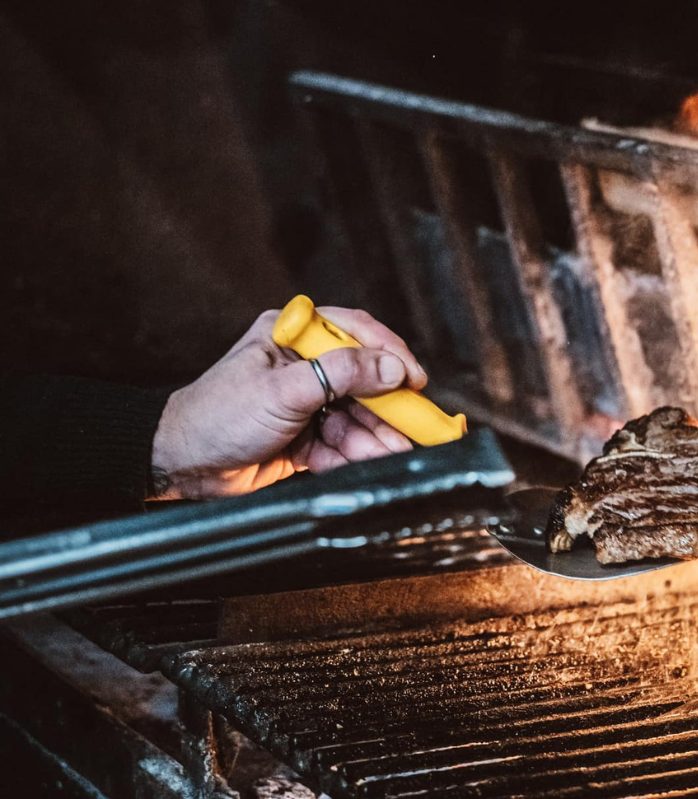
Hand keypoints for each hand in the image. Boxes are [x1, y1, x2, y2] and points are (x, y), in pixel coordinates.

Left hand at [150, 307, 426, 498]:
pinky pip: (342, 443)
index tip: (414, 378)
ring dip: (375, 436)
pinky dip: (354, 454)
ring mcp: (306, 402)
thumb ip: (340, 375)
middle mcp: (303, 365)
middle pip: (363, 379)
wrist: (181, 466)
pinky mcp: (306, 436)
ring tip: (394, 451)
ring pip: (356, 416)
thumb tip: (391, 367)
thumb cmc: (216, 416)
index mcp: (293, 336)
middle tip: (414, 424)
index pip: (355, 333)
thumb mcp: (283, 390)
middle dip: (387, 406)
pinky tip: (366, 463)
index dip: (389, 354)